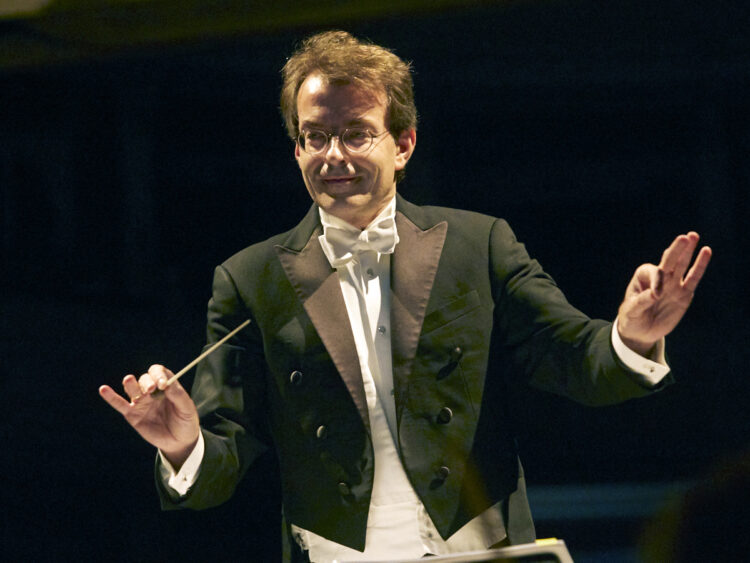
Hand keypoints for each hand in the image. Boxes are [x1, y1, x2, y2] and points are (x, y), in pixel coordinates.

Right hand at [99, 364, 199, 468]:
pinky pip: (120, 405)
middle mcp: (152, 391)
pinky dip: (111, 397)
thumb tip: (166, 384)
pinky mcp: (132, 415)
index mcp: (167, 385)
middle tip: (151, 389)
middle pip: (145, 379)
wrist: (180, 441)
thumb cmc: (186, 421)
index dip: (159, 375)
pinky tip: (103, 389)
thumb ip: (178, 395)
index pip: (159, 372)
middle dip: (147, 381)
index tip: (163, 385)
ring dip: (131, 384)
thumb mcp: (187, 408)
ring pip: (133, 389)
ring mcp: (141, 402)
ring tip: (129, 380)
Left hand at [617, 232, 711, 355]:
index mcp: (643, 276)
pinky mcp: (684, 294)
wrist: (641, 331)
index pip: (655, 273)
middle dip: (676, 249)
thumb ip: (641, 301)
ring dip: (688, 251)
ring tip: (694, 236)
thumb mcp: (631, 311)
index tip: (656, 296)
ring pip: (682, 265)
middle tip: (685, 237)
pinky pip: (694, 278)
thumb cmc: (632, 318)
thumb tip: (655, 294)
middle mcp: (660, 277)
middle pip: (669, 260)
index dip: (657, 281)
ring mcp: (673, 284)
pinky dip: (700, 265)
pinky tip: (706, 251)